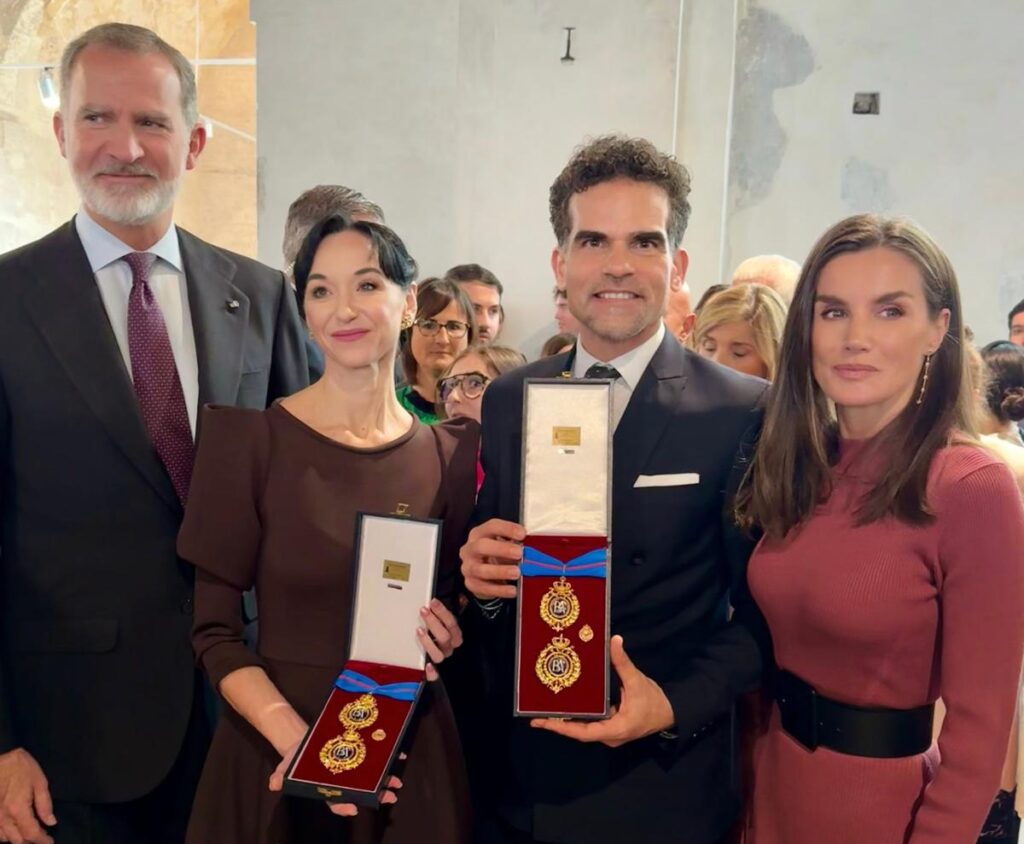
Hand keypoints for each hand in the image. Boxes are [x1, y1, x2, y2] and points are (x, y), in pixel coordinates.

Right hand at [0, 748, 54, 843]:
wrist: (0, 762)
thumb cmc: (21, 768)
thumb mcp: (39, 782)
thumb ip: (45, 804)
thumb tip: (51, 822)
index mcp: (18, 809)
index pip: (31, 833)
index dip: (42, 840)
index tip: (50, 842)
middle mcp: (4, 818)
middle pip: (17, 840)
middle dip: (31, 840)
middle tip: (42, 836)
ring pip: (5, 838)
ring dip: (18, 838)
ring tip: (29, 832)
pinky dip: (6, 834)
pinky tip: (13, 828)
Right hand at [268, 741, 402, 815]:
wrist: (304, 739)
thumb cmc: (296, 758)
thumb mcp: (285, 766)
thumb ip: (280, 776)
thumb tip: (273, 784)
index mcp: (327, 786)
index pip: (336, 801)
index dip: (345, 806)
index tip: (354, 808)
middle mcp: (344, 780)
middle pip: (362, 791)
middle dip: (377, 795)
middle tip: (390, 797)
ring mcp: (354, 767)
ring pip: (374, 777)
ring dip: (387, 780)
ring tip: (397, 783)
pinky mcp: (361, 752)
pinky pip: (378, 757)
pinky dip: (390, 757)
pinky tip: (400, 756)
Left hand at [418, 599, 462, 680]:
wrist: (434, 650)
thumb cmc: (435, 631)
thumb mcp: (440, 619)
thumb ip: (441, 611)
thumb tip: (439, 598)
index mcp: (454, 634)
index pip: (451, 623)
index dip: (442, 612)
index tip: (432, 602)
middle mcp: (449, 647)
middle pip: (445, 637)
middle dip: (433, 622)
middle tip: (423, 611)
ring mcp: (441, 658)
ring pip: (439, 654)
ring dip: (429, 642)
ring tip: (419, 630)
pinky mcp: (432, 671)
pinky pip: (435, 677)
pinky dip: (432, 672)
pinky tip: (427, 666)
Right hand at [459, 519, 524, 599]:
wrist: (484, 576)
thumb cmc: (497, 555)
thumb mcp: (505, 546)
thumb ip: (516, 545)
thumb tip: (533, 548)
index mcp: (479, 534)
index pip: (491, 527)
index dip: (507, 529)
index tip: (523, 534)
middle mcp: (469, 549)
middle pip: (481, 546)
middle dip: (501, 549)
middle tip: (519, 553)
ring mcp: (468, 567)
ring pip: (480, 569)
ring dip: (500, 571)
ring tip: (517, 573)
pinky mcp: (471, 584)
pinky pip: (484, 588)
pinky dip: (500, 590)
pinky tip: (513, 590)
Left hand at [530, 636, 673, 747]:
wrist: (670, 713)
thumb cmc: (653, 701)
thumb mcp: (637, 680)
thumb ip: (623, 662)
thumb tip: (614, 640)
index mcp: (615, 729)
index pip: (583, 732)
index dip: (562, 728)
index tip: (542, 722)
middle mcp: (609, 736)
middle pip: (579, 732)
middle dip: (558, 725)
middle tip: (535, 715)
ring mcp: (609, 734)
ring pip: (583, 730)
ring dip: (566, 722)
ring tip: (544, 710)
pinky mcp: (610, 728)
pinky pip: (590, 725)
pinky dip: (577, 718)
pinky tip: (565, 707)